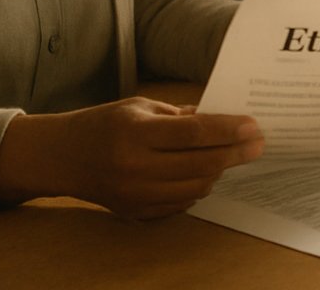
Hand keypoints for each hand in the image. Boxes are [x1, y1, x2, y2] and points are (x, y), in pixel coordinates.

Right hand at [0, 98, 264, 218]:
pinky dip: (197, 188)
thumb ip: (180, 116)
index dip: (228, 130)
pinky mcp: (134, 212)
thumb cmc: (103, 124)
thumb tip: (221, 120)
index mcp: (134, 134)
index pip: (193, 134)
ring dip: (219, 171)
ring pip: (195, 188)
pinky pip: (180, 203)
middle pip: (200, 165)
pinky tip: (203, 173)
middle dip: (235, 153)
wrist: (61, 157)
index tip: (254, 126)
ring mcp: (134, 194)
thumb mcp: (140, 107)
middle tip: (258, 143)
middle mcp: (134, 167)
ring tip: (230, 155)